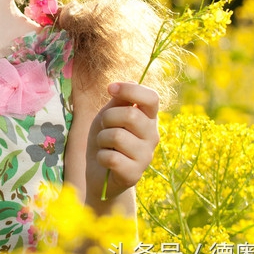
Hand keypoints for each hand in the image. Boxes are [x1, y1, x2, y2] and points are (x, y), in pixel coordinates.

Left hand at [86, 82, 159, 203]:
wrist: (100, 173)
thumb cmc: (105, 139)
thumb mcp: (109, 115)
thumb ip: (119, 101)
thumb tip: (130, 80)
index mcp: (148, 118)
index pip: (152, 98)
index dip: (131, 89)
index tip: (111, 88)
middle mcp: (152, 136)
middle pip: (131, 115)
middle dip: (108, 117)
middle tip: (104, 127)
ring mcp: (145, 156)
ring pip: (117, 136)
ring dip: (101, 139)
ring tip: (104, 145)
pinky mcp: (134, 174)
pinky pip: (111, 158)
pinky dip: (100, 156)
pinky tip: (105, 161)